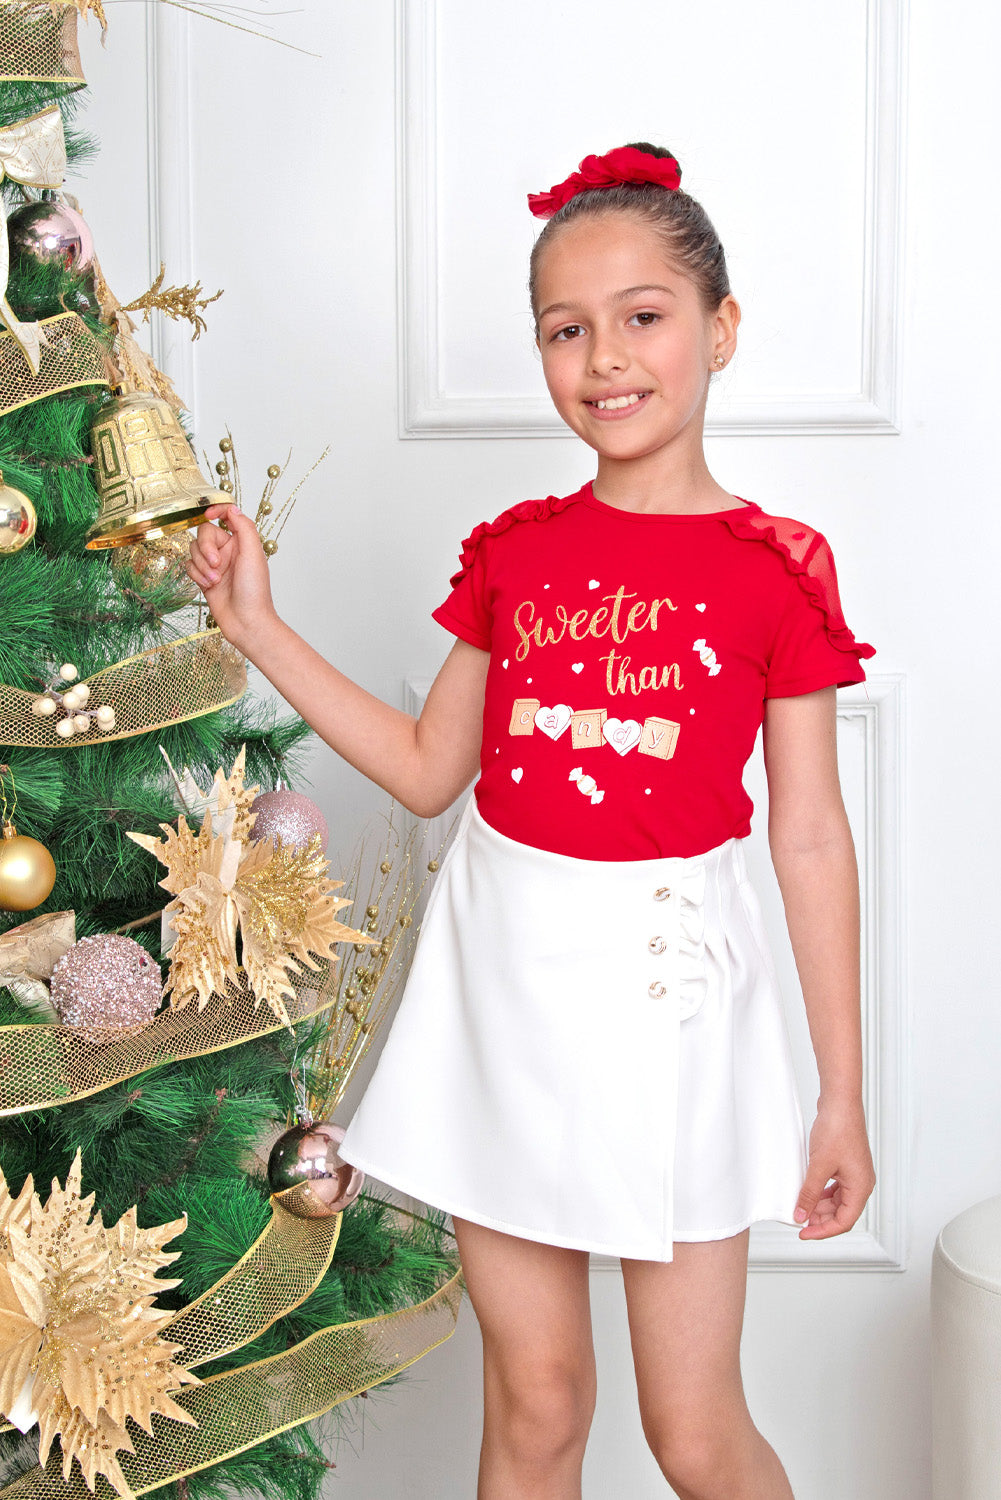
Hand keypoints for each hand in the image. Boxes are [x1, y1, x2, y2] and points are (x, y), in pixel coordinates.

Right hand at [186, 504, 277, 648]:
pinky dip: (196, 574)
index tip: (208, 515)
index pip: (226, 516)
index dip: (215, 511)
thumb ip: (244, 527)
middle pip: (204, 533)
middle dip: (206, 548)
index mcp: (242, 542)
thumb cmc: (254, 591)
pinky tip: (209, 586)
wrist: (246, 621)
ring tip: (215, 580)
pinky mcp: (204, 578)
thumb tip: (232, 508)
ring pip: (194, 550)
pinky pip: (189, 565)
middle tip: (217, 564)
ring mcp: (215, 564)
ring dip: (202, 565)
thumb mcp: (253, 554)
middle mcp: (228, 551)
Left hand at [793, 1097, 875, 1239]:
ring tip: (802, 1207)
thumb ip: (810, 1193)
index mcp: (861, 1187)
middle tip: (799, 1219)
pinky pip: (835, 1187)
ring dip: (820, 1207)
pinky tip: (809, 1191)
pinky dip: (822, 1193)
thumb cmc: (838, 1129)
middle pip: (842, 1213)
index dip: (823, 1231)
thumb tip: (801, 1214)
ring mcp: (854, 1173)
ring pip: (838, 1201)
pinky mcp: (846, 1164)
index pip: (844, 1222)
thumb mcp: (819, 1166)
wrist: (840, 1102)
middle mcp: (861, 1183)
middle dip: (820, 1219)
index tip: (804, 1233)